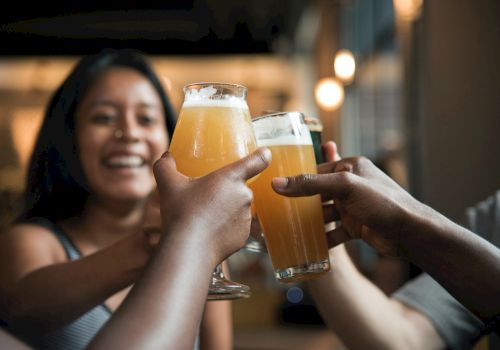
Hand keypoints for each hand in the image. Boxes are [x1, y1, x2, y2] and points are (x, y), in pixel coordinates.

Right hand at [152, 148, 270, 265]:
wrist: (189, 248)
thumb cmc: (181, 212)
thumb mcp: (168, 184)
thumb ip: (165, 166)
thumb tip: (165, 156)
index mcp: (231, 178)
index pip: (256, 162)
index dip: (262, 156)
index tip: (264, 154)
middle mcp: (244, 196)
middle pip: (239, 188)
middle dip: (225, 192)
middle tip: (205, 198)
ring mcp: (246, 218)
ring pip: (238, 209)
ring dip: (226, 210)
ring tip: (204, 217)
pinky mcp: (244, 237)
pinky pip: (236, 228)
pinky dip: (226, 229)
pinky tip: (209, 232)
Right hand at [273, 150, 420, 256]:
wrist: (411, 233)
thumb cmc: (383, 202)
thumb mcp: (344, 187)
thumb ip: (311, 184)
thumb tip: (278, 183)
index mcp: (350, 167)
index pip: (317, 170)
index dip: (297, 179)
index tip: (276, 188)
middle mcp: (351, 185)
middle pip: (319, 193)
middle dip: (301, 203)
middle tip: (278, 211)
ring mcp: (354, 207)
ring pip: (325, 214)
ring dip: (310, 222)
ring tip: (289, 229)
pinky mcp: (357, 226)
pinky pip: (334, 231)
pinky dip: (323, 238)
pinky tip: (309, 246)